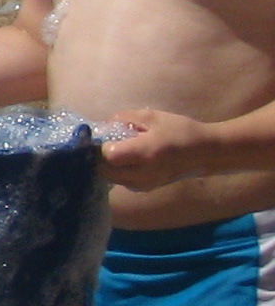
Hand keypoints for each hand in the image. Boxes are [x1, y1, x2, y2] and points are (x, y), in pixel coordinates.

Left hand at [101, 108, 223, 189]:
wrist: (206, 153)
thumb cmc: (180, 131)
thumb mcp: (152, 117)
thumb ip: (124, 118)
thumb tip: (103, 125)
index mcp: (145, 153)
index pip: (108, 155)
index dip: (100, 145)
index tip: (101, 136)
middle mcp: (143, 174)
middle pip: (105, 170)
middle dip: (99, 157)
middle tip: (104, 143)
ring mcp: (144, 184)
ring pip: (111, 178)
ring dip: (107, 166)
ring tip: (116, 150)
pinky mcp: (146, 188)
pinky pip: (122, 181)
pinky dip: (117, 172)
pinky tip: (125, 160)